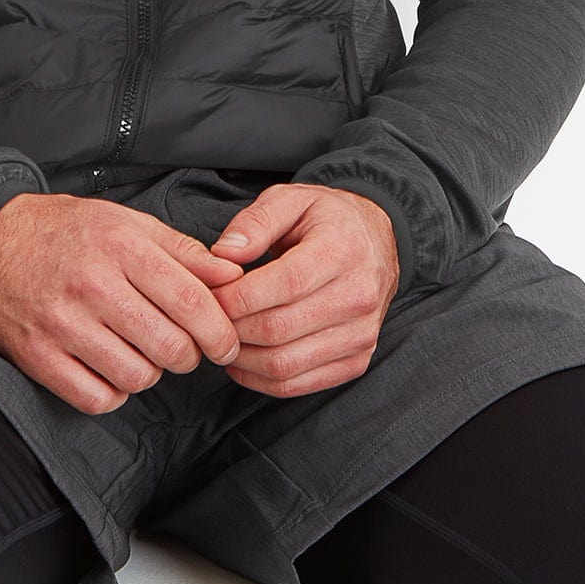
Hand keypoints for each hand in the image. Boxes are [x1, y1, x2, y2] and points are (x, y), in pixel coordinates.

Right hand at [0, 192, 246, 415]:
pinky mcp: (37, 356)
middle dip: (188, 356)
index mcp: (121, 246)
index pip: (192, 302)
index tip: (226, 343)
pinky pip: (96, 399)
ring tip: (141, 352)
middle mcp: (93, 284)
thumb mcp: (127, 222)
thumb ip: (183, 251)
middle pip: (170, 346)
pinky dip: (113, 393)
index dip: (220, 332)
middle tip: (183, 349)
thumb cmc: (66, 231)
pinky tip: (109, 369)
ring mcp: (62, 323)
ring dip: (150, 373)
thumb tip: (232, 278)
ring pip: (137, 377)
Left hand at [205, 184, 399, 395]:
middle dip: (233, 328)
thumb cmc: (326, 220)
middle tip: (209, 319)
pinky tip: (243, 362)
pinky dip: (263, 380)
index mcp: (342, 250)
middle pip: (279, 329)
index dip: (237, 296)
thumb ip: (255, 222)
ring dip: (242, 360)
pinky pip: (301, 384)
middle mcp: (358, 295)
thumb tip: (223, 253)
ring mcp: (361, 334)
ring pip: (286, 364)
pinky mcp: (357, 360)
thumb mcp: (291, 199)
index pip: (283, 284)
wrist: (375, 242)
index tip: (209, 294)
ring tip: (222, 339)